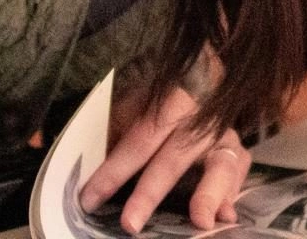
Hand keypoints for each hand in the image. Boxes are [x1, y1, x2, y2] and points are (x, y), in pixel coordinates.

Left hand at [78, 83, 248, 232]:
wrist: (197, 82)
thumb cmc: (154, 102)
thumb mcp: (129, 106)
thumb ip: (111, 131)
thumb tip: (67, 160)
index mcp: (172, 97)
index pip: (141, 136)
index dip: (116, 168)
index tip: (90, 198)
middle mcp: (201, 116)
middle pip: (176, 156)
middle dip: (151, 191)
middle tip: (131, 224)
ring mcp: (224, 134)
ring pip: (221, 163)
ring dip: (209, 194)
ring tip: (201, 221)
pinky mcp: (236, 152)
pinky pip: (239, 172)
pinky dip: (232, 194)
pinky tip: (225, 216)